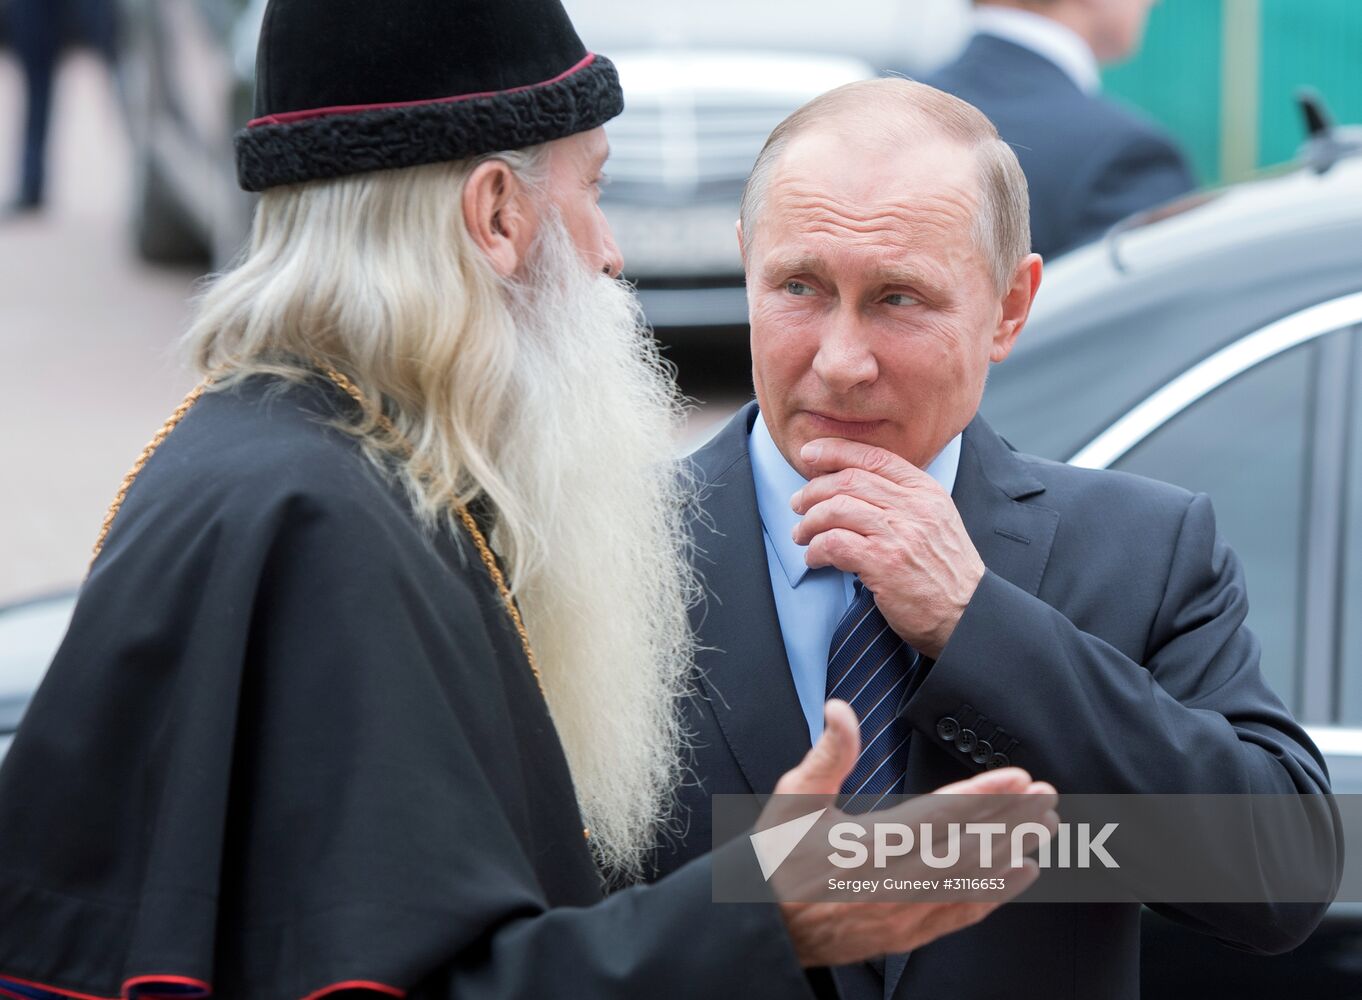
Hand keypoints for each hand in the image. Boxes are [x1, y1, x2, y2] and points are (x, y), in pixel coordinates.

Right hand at [771, 703, 1057, 966]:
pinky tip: (1019, 874)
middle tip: (1048, 799)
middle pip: (968, 847)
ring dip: (1013, 852)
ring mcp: (903, 911)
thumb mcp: (794, 797)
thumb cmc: (777, 858)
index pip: (940, 815)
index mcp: (867, 844)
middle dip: (1012, 820)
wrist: (765, 926)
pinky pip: (961, 912)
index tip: (1018, 778)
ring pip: (972, 880)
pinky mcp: (906, 933)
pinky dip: (995, 893)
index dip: (984, 795)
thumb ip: (827, 754)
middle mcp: (893, 881)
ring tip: (1044, 829)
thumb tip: (840, 709)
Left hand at [791, 438, 984, 657]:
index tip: (809, 454)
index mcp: (926, 492)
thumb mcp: (936, 521)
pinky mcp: (883, 563)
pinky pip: (834, 544)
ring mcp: (899, 534)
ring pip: (836, 509)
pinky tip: (814, 558)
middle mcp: (913, 507)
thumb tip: (853, 486)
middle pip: (848, 480)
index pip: (874, 457)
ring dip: (809, 522)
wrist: (969, 614)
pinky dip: (816, 550)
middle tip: (798, 504)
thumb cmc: (947, 573)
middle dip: (813, 490)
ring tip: (801, 534)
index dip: (835, 450)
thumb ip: (904, 500)